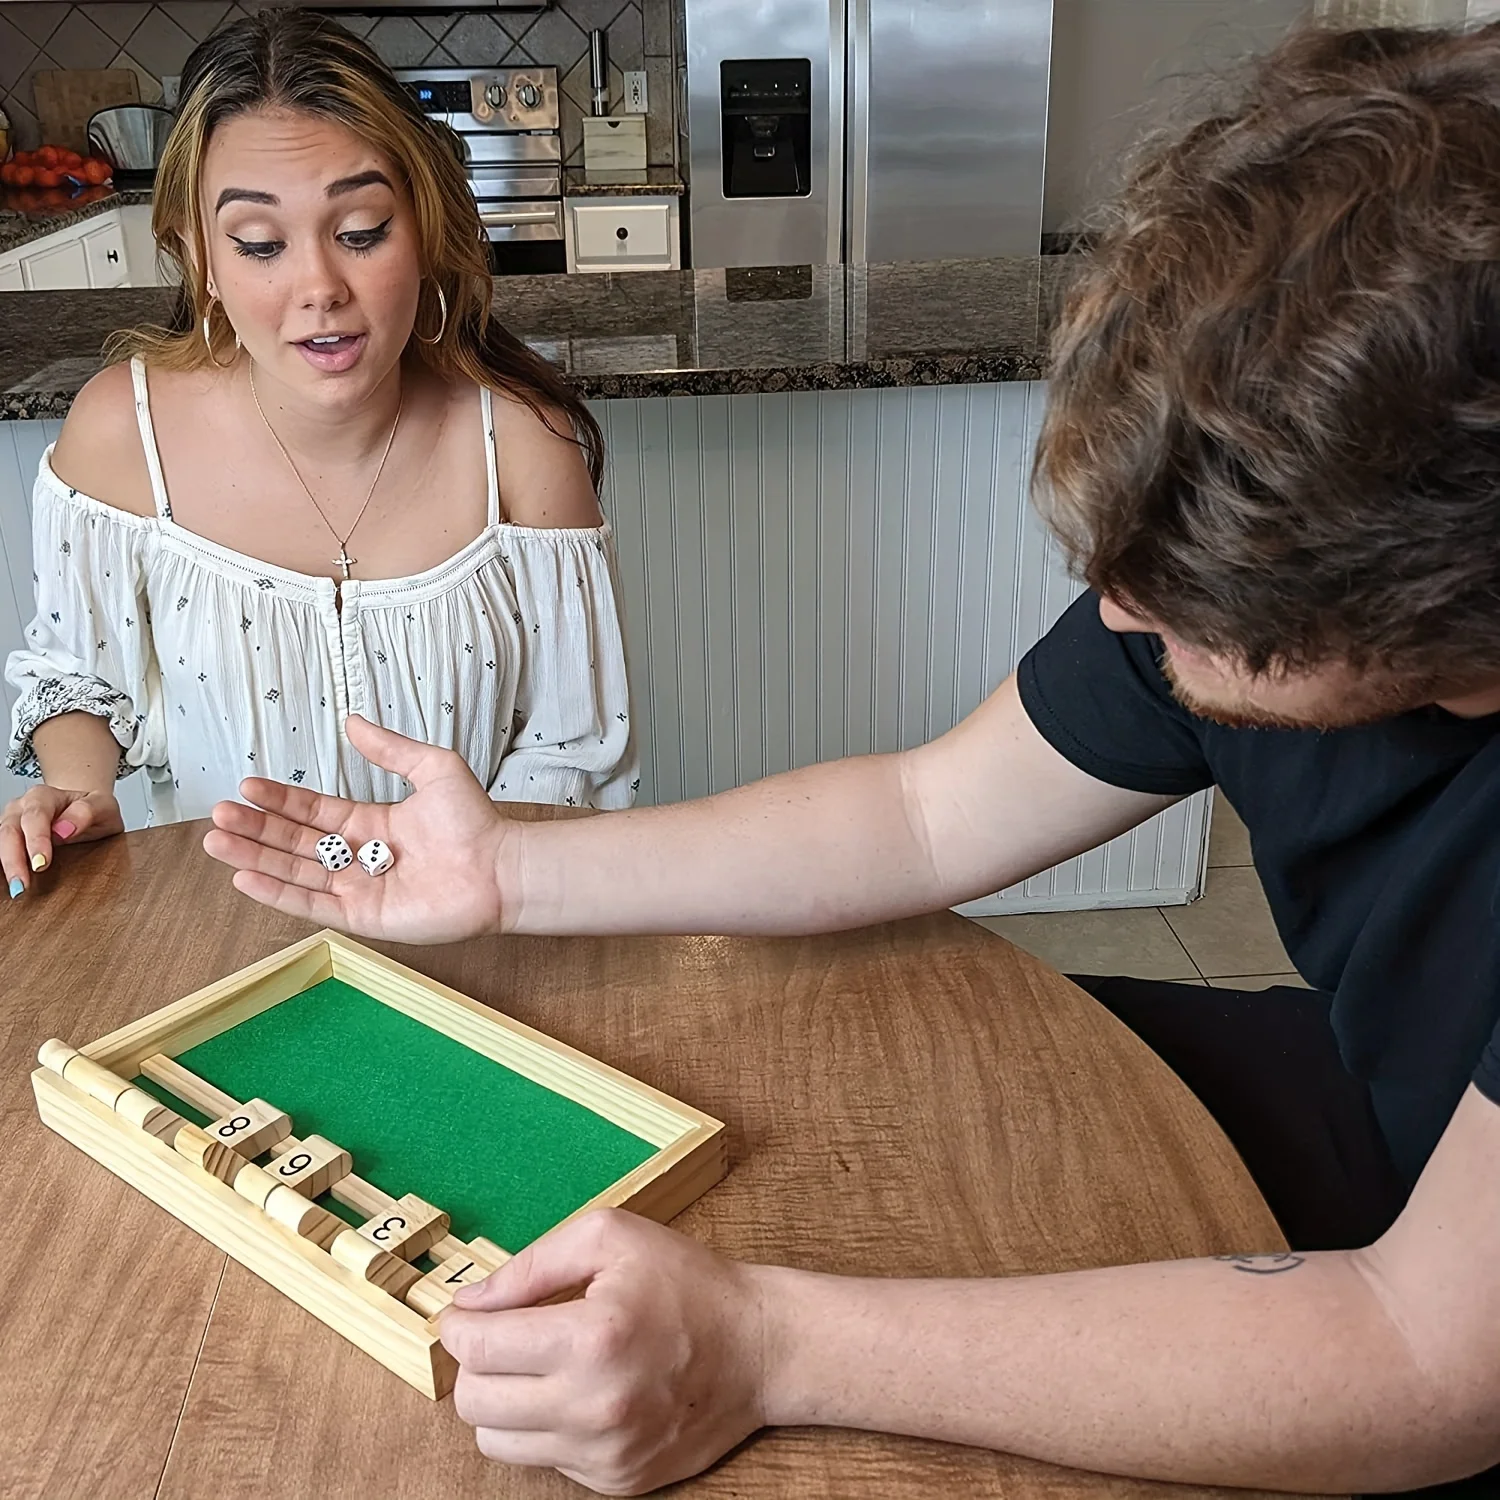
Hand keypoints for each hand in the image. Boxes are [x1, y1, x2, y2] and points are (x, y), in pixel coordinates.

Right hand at [1, 784, 122, 895]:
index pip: (35, 816)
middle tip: (23, 884)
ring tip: (17, 889)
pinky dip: (4, 866)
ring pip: (0, 841)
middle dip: (14, 859)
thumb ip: (86, 813)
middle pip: (10, 831)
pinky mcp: (10, 838)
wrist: (87, 810)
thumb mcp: (103, 807)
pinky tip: (7, 884)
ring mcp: (12, 822)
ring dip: (6, 866)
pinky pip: (2, 850)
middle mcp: (22, 807)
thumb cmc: (94, 810)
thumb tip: (64, 829)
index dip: (36, 840)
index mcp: (45, 796)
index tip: (41, 863)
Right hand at [202, 714, 508, 943]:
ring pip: (294, 873)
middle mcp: (359, 858)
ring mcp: (359, 889)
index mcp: (371, 825)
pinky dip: (277, 893)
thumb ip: (390, 749)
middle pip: (294, 844)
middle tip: (217, 814)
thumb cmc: (475, 822)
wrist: (501, 867)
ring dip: (254, 858)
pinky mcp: (363, 917)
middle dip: (255, 830)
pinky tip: (245, 878)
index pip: (312, 813)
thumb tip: (352, 721)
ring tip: (216, 841)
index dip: (279, 801)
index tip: (246, 787)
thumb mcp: (432, 769)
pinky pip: (312, 905)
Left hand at [440, 1210, 768, 1494]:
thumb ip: (532, 1265)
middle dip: (476, 1364)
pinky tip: (577, 1390)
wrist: (759, 1348)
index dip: (458, 1326)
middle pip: (475, 1404)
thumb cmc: (688, 1283)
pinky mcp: (616, 1481)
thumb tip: (471, 1300)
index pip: (479, 1348)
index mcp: (591, 1337)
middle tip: (500, 1336)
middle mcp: (594, 1405)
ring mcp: (605, 1452)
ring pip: (497, 1442)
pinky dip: (545, 1426)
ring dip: (502, 1401)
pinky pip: (543, 1461)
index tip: (463, 1315)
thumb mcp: (611, 1238)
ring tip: (537, 1366)